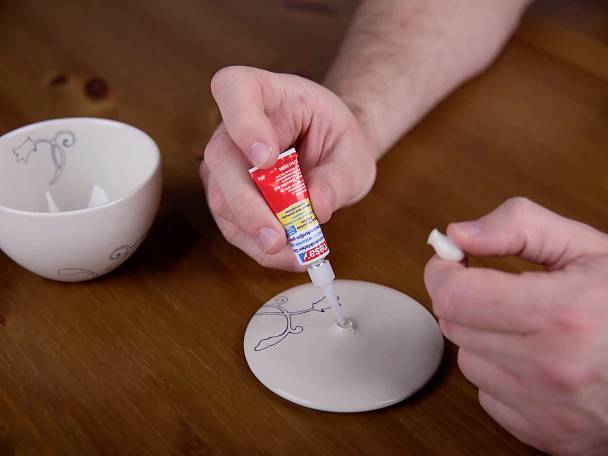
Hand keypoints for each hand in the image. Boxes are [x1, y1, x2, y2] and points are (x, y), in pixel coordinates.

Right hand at [200, 66, 375, 270]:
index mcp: (268, 94)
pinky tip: (288, 255)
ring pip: (221, 199)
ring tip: (295, 253)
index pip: (235, 89)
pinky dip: (259, 246)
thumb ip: (337, 178)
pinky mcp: (227, 196)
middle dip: (247, 204)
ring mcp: (227, 162)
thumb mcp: (352, 154)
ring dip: (255, 233)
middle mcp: (235, 126)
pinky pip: (232, 225)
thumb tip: (316, 207)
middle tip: (276, 236)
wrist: (330, 152)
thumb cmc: (338, 141)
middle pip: (221, 157)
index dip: (243, 122)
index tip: (266, 158)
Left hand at [424, 197, 607, 454]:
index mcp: (561, 313)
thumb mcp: (588, 249)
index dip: (442, 272)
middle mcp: (550, 367)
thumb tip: (458, 235)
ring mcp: (546, 407)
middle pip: (455, 326)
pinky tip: (536, 362)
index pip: (455, 296)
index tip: (451, 262)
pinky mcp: (545, 434)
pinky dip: (500, 374)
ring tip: (527, 328)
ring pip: (467, 361)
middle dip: (465, 300)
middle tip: (496, 290)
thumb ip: (520, 228)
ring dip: (483, 338)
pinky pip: (488, 395)